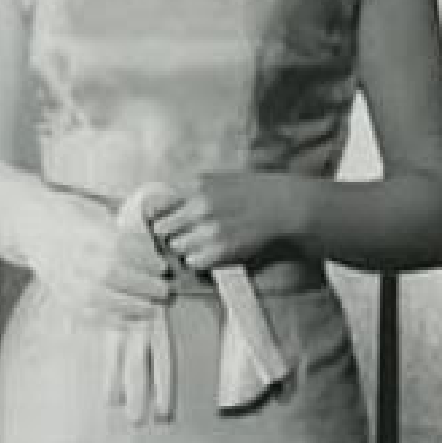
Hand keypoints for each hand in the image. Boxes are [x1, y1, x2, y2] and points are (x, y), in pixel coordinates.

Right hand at [28, 191, 173, 322]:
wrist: (32, 227)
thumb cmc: (73, 218)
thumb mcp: (96, 215)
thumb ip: (122, 233)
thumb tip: (156, 253)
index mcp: (82, 230)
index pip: (117, 247)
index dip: (144, 259)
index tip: (163, 266)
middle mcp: (70, 255)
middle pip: (109, 274)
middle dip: (143, 285)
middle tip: (165, 290)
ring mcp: (62, 278)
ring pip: (97, 298)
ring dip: (131, 307)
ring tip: (154, 309)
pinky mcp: (60, 296)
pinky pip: (86, 314)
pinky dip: (112, 320)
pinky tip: (133, 320)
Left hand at [149, 173, 300, 273]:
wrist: (287, 207)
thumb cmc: (255, 192)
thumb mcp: (219, 180)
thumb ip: (191, 191)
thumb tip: (159, 206)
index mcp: (196, 185)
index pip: (154, 204)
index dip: (156, 216)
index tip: (160, 222)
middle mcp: (199, 206)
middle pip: (163, 230)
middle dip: (171, 233)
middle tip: (186, 235)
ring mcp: (209, 229)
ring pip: (177, 248)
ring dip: (186, 248)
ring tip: (205, 243)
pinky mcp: (221, 251)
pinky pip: (194, 262)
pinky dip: (201, 261)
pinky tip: (215, 253)